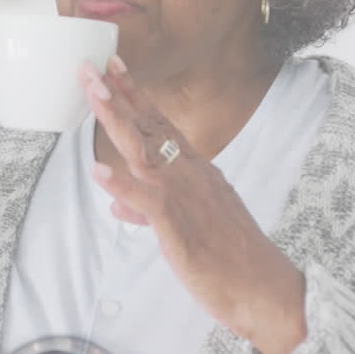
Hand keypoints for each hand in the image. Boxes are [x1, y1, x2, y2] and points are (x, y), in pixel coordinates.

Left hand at [80, 56, 308, 353]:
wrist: (262, 286)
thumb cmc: (229, 257)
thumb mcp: (187, 226)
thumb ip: (150, 210)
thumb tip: (119, 206)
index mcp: (195, 170)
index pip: (160, 124)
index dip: (134, 96)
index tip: (114, 69)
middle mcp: (190, 174)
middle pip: (148, 127)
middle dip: (118, 96)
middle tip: (91, 67)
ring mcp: (185, 196)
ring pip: (144, 152)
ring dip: (117, 121)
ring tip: (95, 95)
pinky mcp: (179, 226)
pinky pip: (147, 201)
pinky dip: (123, 186)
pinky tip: (99, 171)